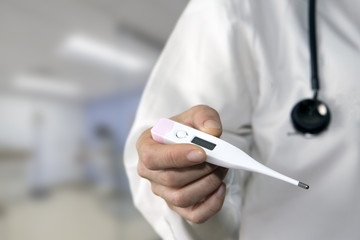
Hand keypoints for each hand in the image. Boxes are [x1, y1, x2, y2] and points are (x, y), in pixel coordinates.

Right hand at [136, 105, 227, 223]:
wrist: (191, 145)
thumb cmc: (188, 130)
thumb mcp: (196, 115)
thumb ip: (204, 116)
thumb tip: (212, 132)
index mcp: (146, 146)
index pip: (151, 157)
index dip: (176, 157)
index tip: (201, 153)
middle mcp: (149, 172)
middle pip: (171, 179)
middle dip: (200, 170)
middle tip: (219, 159)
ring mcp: (162, 191)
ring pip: (182, 197)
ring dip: (207, 184)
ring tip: (222, 169)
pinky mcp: (177, 205)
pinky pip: (194, 215)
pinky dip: (211, 204)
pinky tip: (221, 188)